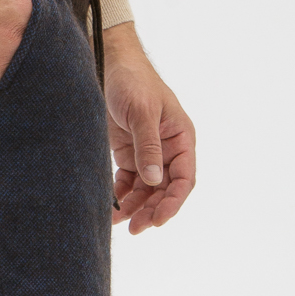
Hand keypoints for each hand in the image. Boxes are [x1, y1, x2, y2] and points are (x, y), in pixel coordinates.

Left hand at [103, 22, 195, 232]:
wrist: (110, 65)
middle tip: (136, 229)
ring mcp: (148, 154)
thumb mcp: (142, 113)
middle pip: (165, 190)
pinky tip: (111, 210)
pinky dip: (121, 197)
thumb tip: (154, 180)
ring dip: (136, 208)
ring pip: (147, 191)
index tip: (158, 220)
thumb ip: (148, 146)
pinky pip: (128, 183)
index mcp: (181, 139)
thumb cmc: (133, 82)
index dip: (173, 202)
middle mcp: (168, 150)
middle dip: (152, 210)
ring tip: (120, 224)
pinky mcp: (129, 156)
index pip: (184, 179)